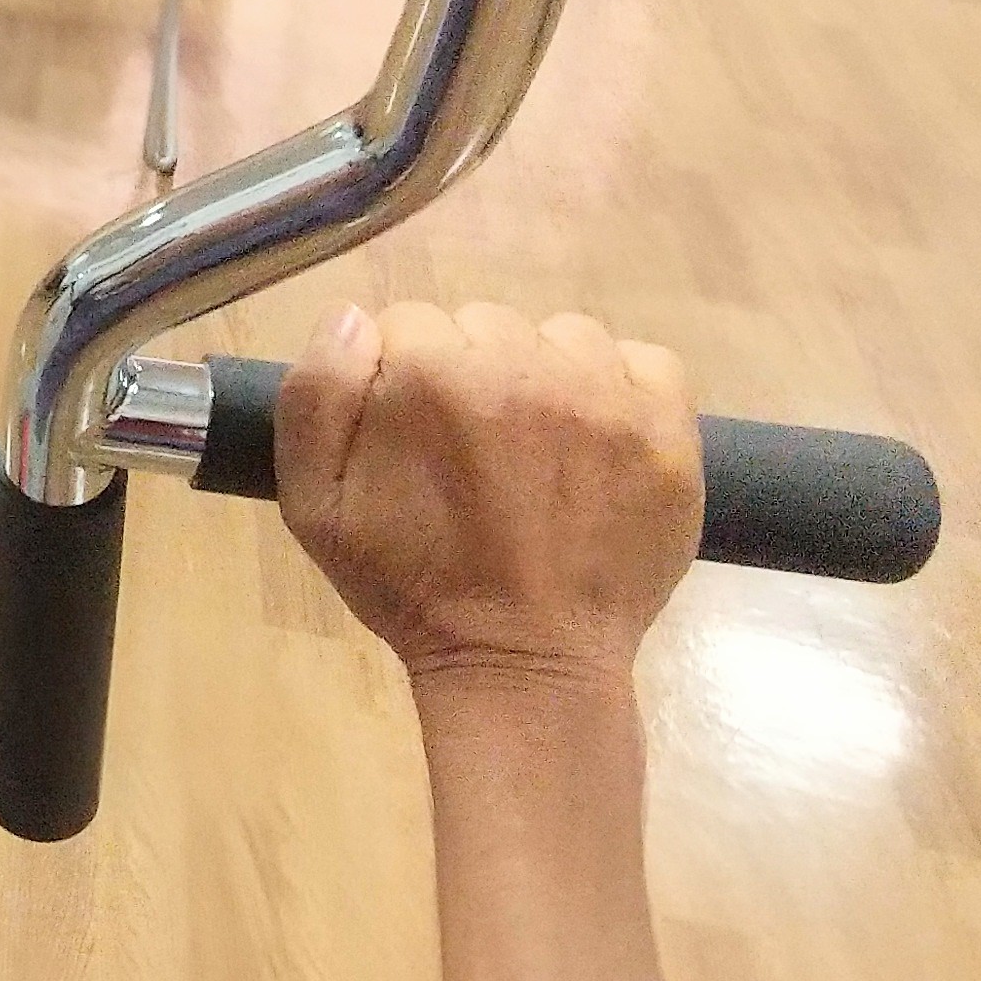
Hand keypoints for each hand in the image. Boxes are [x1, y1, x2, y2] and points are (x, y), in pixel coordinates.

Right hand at [274, 302, 700, 692]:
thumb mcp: (312, 506)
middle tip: (469, 452)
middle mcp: (523, 367)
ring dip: (542, 374)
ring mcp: (606, 396)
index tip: (408, 435)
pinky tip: (596, 439)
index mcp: (431, 376)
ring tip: (535, 448)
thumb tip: (352, 318)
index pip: (406, 323)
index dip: (397, 376)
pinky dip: (620, 386)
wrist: (526, 662)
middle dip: (467, 372)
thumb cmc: (410, 586)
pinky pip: (643, 361)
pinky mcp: (668, 429)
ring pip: (560, 337)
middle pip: (482, 324)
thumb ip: (313, 396)